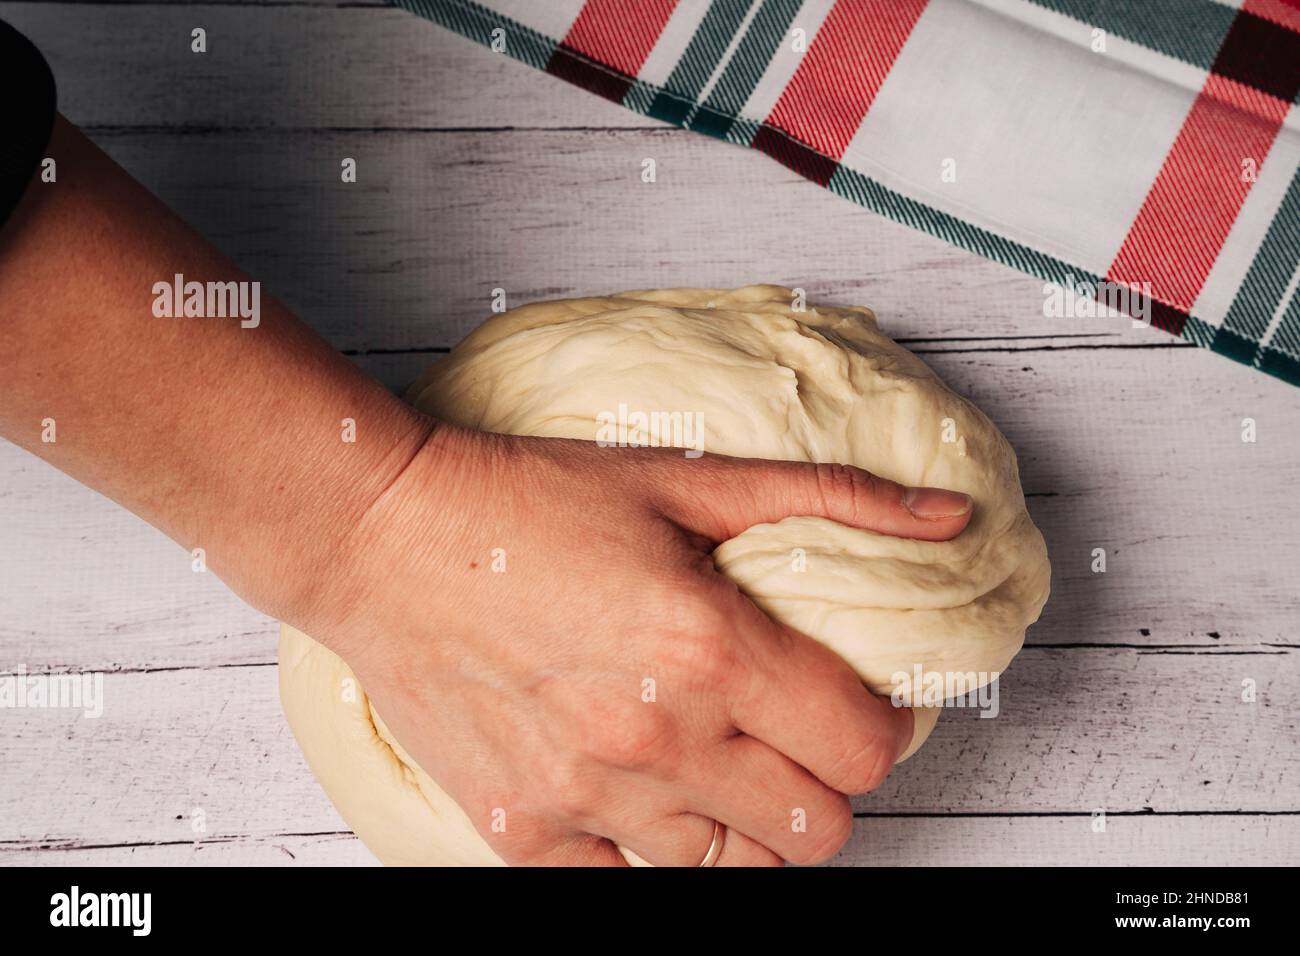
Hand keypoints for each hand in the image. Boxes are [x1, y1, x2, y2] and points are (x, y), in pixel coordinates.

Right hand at [308, 422, 972, 866]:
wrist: (384, 539)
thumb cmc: (531, 500)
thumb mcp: (686, 479)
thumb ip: (831, 499)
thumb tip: (950, 517)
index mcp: (711, 648)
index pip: (863, 750)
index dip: (882, 729)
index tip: (858, 703)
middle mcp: (658, 739)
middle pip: (818, 830)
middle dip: (827, 784)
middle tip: (794, 734)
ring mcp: (588, 800)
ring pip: (735, 871)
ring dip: (747, 822)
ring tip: (717, 757)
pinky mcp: (525, 834)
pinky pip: (626, 889)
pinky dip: (649, 851)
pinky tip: (637, 790)